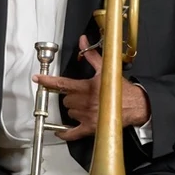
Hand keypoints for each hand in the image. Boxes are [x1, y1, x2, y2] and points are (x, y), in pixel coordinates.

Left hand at [32, 34, 150, 140]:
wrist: (137, 105)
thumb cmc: (122, 89)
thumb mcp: (105, 69)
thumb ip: (91, 55)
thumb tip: (83, 41)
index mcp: (86, 87)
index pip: (62, 83)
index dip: (47, 81)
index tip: (38, 79)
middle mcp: (85, 102)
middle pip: (65, 100)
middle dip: (70, 97)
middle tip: (80, 95)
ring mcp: (87, 116)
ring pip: (68, 113)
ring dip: (73, 110)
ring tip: (85, 106)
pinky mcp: (91, 128)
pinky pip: (73, 133)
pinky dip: (65, 133)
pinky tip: (60, 132)